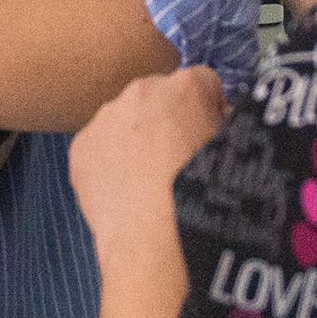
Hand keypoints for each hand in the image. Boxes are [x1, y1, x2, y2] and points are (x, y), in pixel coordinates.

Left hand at [69, 65, 228, 272]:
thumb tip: (217, 122)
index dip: (208, 108)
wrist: (155, 235)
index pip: (203, 82)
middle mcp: (141, 91)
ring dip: (134, 138)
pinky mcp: (80, 146)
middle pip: (158, 95)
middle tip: (175, 159)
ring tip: (147, 180)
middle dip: (167, 118)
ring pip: (123, 119)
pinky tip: (123, 191)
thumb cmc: (205, 196)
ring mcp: (105, 117)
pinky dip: (109, 162)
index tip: (207, 132)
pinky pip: (98, 146)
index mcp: (185, 87)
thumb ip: (226, 126)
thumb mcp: (236, 152)